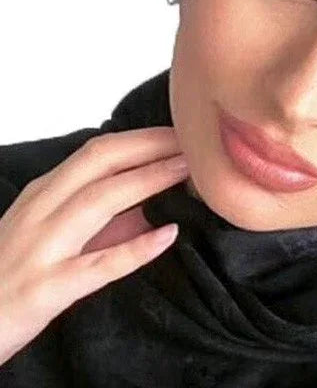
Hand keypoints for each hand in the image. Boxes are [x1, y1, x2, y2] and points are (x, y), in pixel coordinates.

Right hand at [0, 127, 188, 364]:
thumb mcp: (50, 230)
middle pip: (99, 163)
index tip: (183, 132)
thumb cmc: (11, 273)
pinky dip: (135, 249)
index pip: (99, 151)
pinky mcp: (46, 289)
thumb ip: (100, 212)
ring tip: (188, 172)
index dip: (144, 138)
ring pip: (98, 202)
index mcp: (44, 194)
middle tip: (195, 143)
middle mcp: (41, 213)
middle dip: (151, 146)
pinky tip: (169, 235)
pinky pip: (97, 266)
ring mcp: (41, 250)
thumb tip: (159, 195)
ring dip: (149, 181)